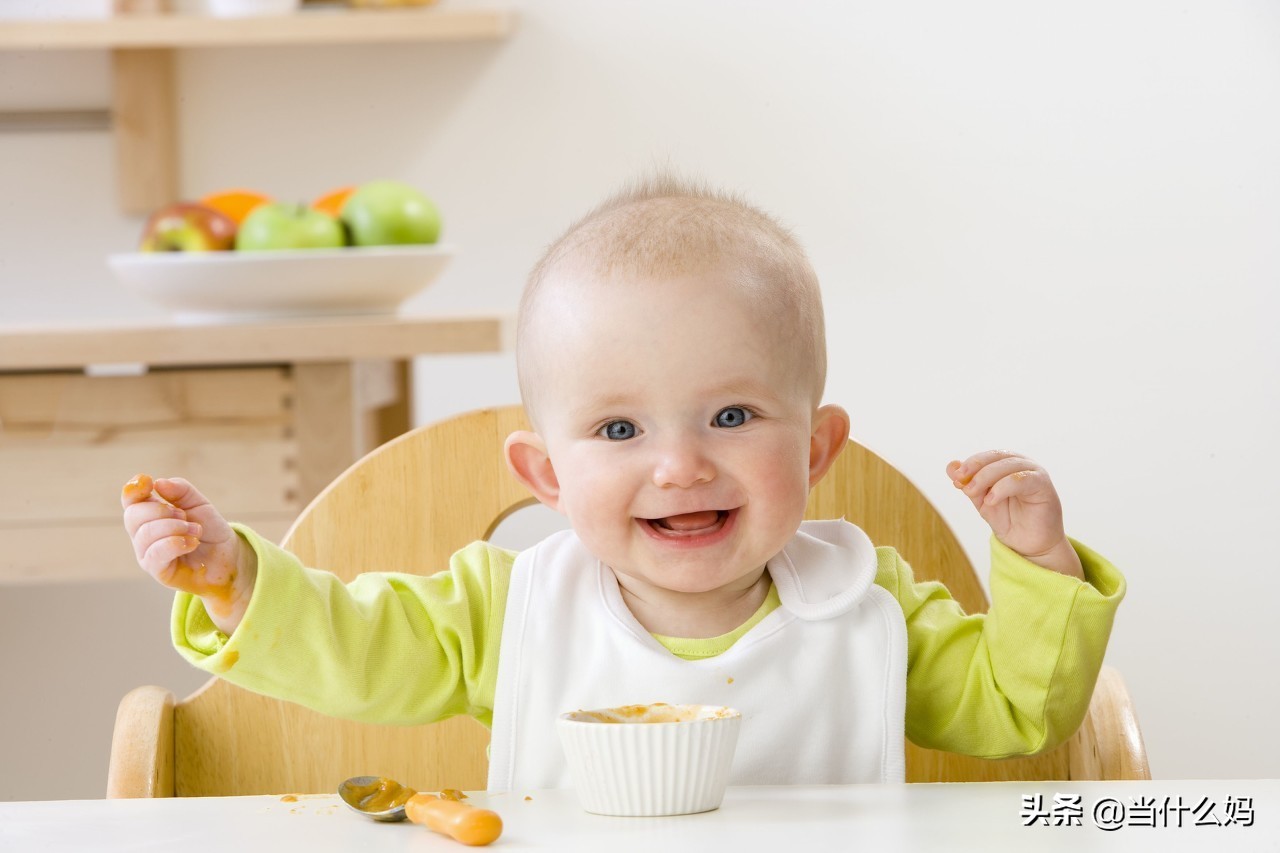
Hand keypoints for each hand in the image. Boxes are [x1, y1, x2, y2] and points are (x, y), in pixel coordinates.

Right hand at [121, 474, 256, 633]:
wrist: (226, 556)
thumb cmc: (209, 530)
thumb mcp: (198, 503)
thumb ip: (180, 490)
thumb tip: (158, 483)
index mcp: (149, 514)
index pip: (130, 500)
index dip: (134, 489)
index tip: (147, 481)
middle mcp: (142, 534)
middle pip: (133, 516)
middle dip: (161, 511)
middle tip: (185, 517)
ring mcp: (147, 553)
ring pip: (145, 534)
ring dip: (174, 528)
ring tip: (195, 531)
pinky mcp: (158, 571)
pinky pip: (155, 554)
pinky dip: (175, 543)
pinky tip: (192, 542)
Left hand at [946, 451, 1083, 578]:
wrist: (1028, 545)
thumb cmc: (1008, 521)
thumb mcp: (982, 501)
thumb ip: (968, 484)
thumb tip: (950, 465)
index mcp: (1005, 465)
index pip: (986, 457)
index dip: (969, 464)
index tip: (955, 479)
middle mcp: (1021, 464)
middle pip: (995, 457)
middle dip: (975, 468)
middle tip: (960, 482)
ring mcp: (1034, 472)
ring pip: (1007, 465)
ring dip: (985, 477)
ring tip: (972, 493)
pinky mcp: (1043, 485)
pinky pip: (1021, 479)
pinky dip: (1003, 487)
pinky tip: (990, 500)